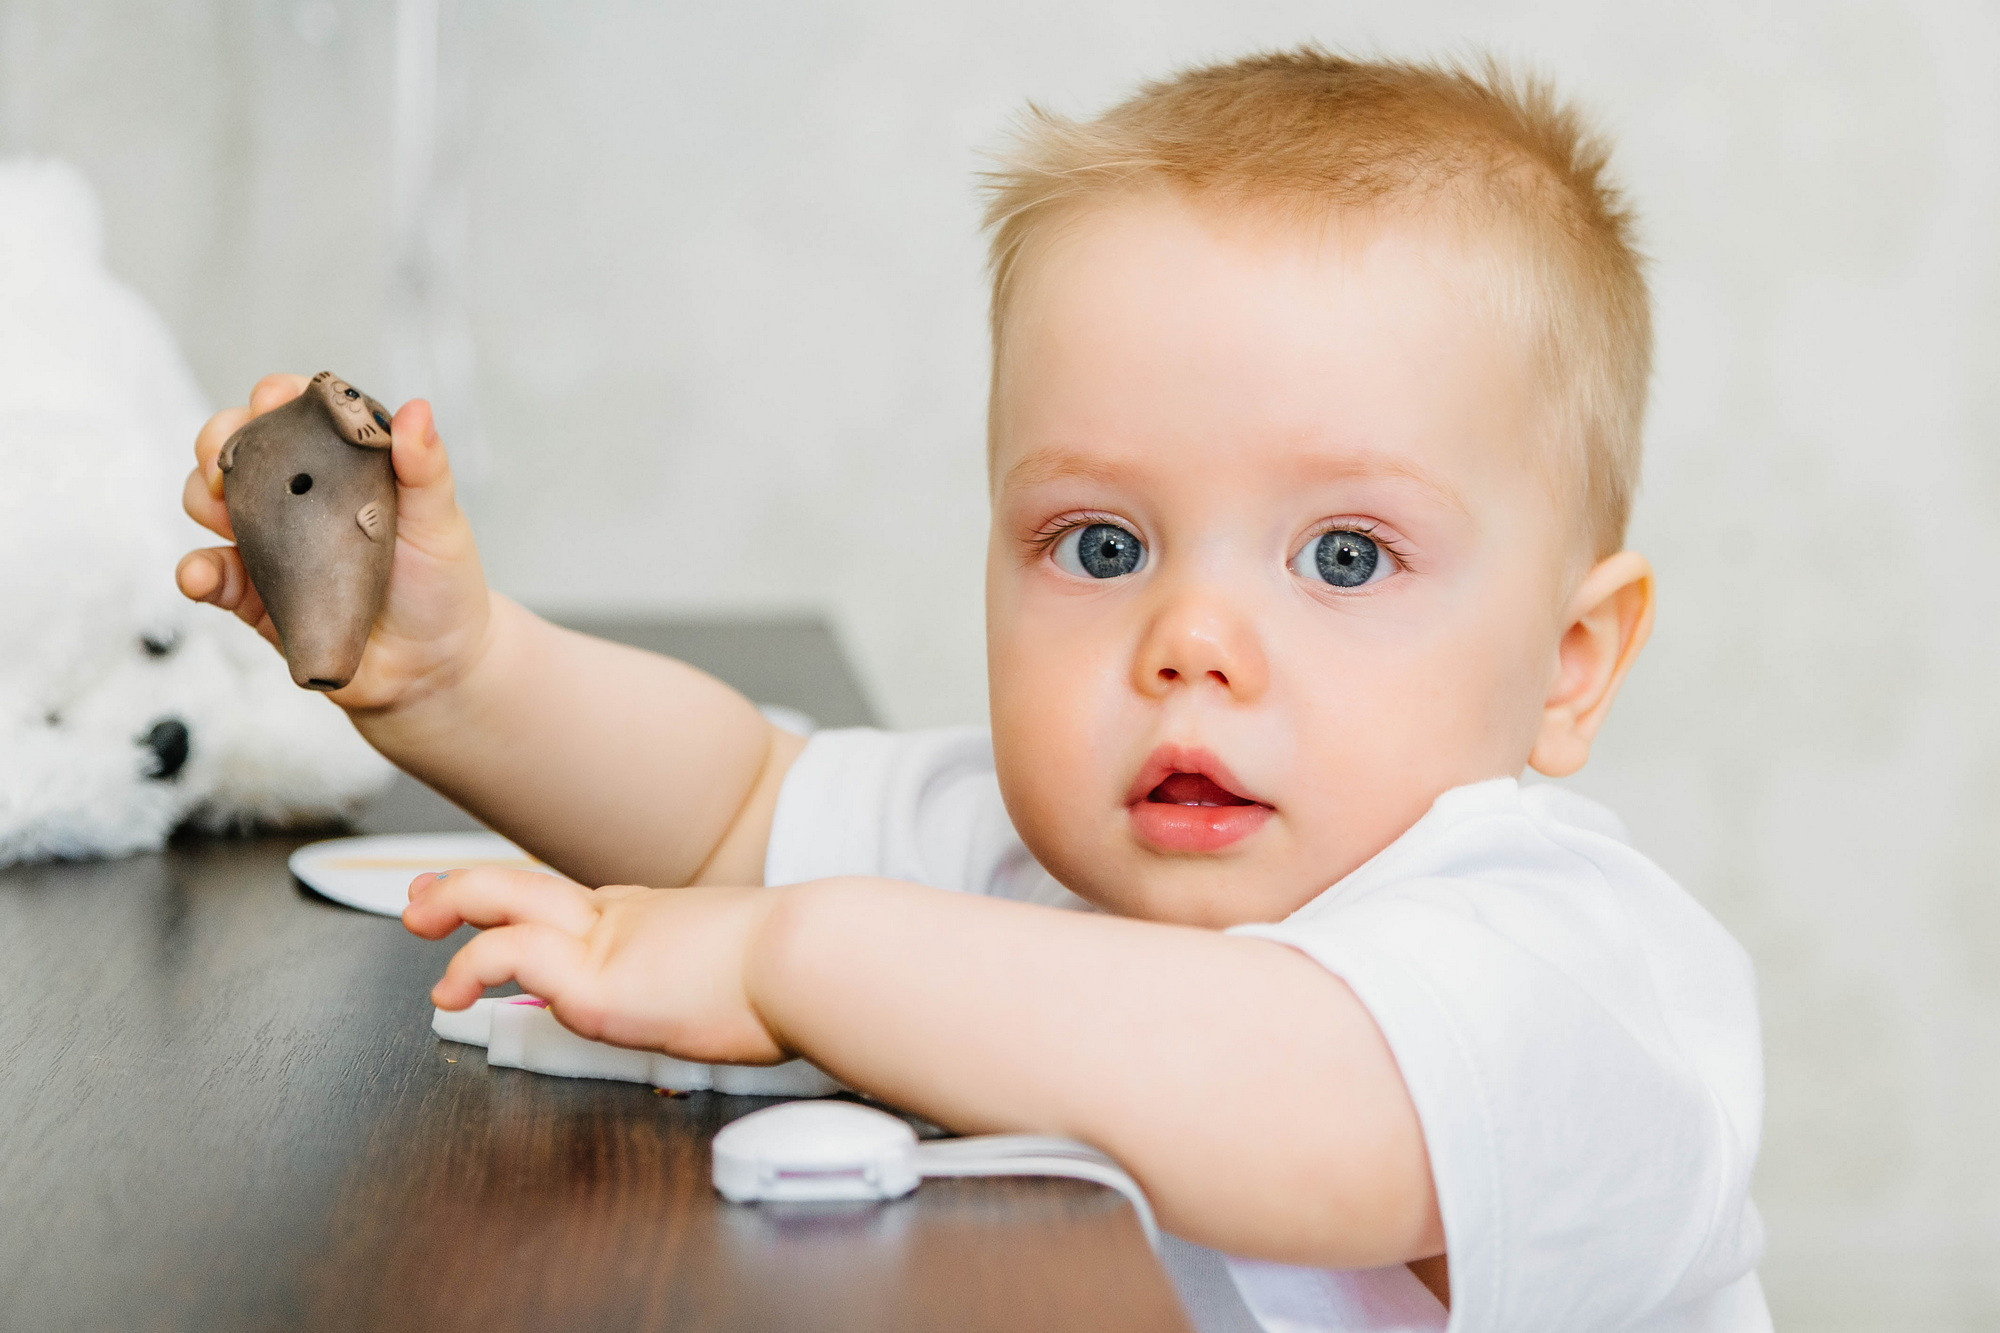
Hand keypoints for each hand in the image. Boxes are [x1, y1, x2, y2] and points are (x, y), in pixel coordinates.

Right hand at [175, 373, 493, 712]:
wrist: (433, 667)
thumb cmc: (440, 584)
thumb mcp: (440, 522)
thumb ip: (426, 469)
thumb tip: (417, 411)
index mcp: (340, 463)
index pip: (295, 412)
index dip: (275, 396)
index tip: (273, 400)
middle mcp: (297, 494)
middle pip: (236, 446)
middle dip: (220, 439)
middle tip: (229, 457)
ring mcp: (269, 541)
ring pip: (207, 500)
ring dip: (201, 496)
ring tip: (221, 509)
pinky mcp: (251, 594)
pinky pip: (208, 575)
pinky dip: (195, 572)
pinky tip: (203, 576)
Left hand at [403, 867, 788, 1065]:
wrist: (818, 957)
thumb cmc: (807, 972)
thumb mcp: (762, 969)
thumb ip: (736, 979)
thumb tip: (760, 1007)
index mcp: (665, 917)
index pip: (581, 902)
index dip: (530, 901)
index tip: (499, 904)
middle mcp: (630, 918)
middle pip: (532, 884)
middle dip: (469, 885)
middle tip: (424, 893)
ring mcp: (610, 942)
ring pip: (505, 898)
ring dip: (451, 905)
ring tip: (417, 925)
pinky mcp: (597, 980)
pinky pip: (511, 953)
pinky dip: (470, 963)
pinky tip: (453, 991)